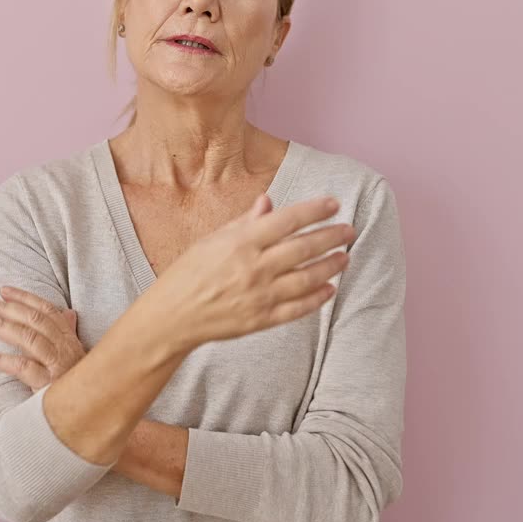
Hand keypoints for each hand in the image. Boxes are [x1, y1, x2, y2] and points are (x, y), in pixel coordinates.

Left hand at [0, 286, 86, 391]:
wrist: (88, 414)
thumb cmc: (78, 385)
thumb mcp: (78, 357)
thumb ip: (69, 334)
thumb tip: (68, 312)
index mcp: (70, 340)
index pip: (47, 311)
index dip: (25, 297)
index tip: (3, 290)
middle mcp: (65, 348)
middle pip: (34, 320)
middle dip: (7, 308)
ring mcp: (57, 365)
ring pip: (27, 337)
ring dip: (0, 326)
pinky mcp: (48, 384)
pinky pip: (20, 367)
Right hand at [145, 193, 354, 347]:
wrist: (172, 316)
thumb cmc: (188, 273)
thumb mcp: (211, 240)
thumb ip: (244, 222)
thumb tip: (269, 202)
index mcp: (240, 243)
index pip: (287, 220)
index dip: (314, 210)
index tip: (334, 204)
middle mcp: (254, 268)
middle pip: (303, 248)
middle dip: (332, 236)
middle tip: (350, 230)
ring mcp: (260, 295)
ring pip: (307, 278)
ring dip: (330, 266)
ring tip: (345, 257)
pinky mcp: (262, 319)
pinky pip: (298, 308)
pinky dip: (317, 298)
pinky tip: (330, 288)